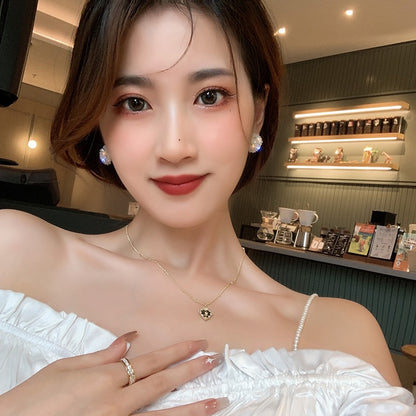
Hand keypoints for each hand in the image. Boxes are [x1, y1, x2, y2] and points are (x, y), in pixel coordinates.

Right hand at [0, 334, 226, 415]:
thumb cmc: (35, 398)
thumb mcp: (66, 367)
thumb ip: (102, 355)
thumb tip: (129, 339)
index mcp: (106, 377)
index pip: (150, 361)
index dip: (176, 352)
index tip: (197, 344)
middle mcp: (116, 401)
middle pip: (161, 383)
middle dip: (190, 371)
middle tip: (214, 361)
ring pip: (162, 415)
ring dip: (192, 407)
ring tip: (216, 401)